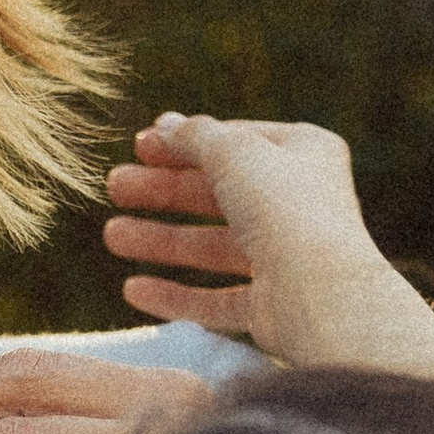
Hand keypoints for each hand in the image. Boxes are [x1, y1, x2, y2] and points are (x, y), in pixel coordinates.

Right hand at [103, 115, 433, 380]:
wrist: (322, 294)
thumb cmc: (285, 210)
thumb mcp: (234, 153)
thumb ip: (195, 136)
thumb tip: (166, 124)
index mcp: (305, 155)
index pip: (237, 143)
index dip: (186, 143)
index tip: (139, 145)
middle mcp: (299, 207)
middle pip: (218, 195)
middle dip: (163, 190)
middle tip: (115, 185)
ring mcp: (286, 260)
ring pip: (212, 247)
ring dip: (161, 241)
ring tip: (112, 235)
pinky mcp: (272, 309)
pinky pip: (215, 300)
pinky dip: (175, 295)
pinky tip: (133, 290)